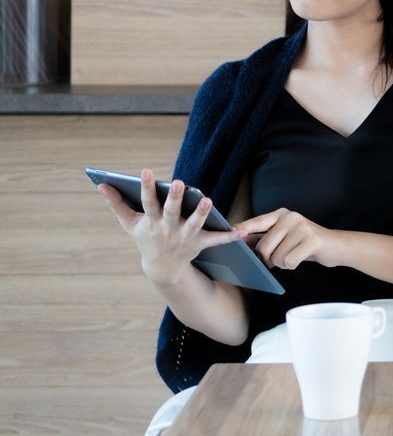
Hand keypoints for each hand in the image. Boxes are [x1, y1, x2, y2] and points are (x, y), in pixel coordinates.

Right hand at [95, 168, 246, 286]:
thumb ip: (116, 203)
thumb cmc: (145, 237)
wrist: (161, 267)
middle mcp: (168, 229)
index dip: (146, 187)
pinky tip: (244, 231)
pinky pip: (217, 240)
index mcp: (151, 221)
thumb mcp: (129, 223)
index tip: (145, 171)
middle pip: (172, 211)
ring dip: (202, 213)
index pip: (147, 202)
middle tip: (181, 183)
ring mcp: (185, 236)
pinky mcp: (200, 243)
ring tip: (209, 200)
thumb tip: (101, 185)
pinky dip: (231, 236)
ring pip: (195, 224)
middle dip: (175, 198)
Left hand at [235, 208, 340, 269]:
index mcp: (282, 214)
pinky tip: (302, 258)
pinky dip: (293, 265)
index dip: (241, 229)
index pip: (256, 222)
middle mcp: (291, 216)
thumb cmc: (304, 244)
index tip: (228, 232)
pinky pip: (290, 261)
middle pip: (264, 246)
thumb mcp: (285, 236)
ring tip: (294, 256)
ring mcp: (302, 226)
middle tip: (277, 261)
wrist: (335, 246)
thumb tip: (239, 240)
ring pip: (277, 257)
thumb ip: (265, 236)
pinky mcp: (312, 239)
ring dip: (282, 263)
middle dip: (268, 259)